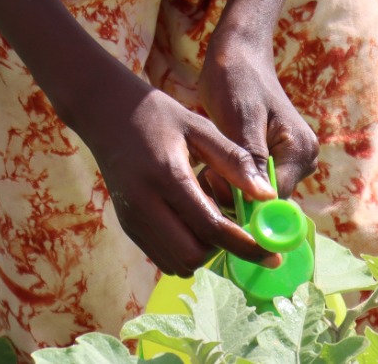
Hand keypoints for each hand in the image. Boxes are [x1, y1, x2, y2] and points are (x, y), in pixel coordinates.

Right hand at [74, 74, 277, 275]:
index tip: (272, 255)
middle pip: (193, 255)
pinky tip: (191, 220)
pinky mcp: (127, 225)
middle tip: (237, 228)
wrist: (105, 113)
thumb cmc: (159, 116)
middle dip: (222, 250)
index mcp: (167, 176)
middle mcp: (144, 204)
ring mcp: (132, 218)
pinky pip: (163, 257)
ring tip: (210, 218)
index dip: (245, 246)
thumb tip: (268, 196)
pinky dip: (185, 249)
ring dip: (203, 251)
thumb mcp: (200, 128)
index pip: (211, 227)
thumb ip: (234, 161)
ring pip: (177, 263)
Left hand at [197, 30, 319, 198]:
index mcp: (300, 150)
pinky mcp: (271, 158)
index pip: (277, 198)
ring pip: (257, 194)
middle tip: (206, 174)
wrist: (237, 54)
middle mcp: (302, 160)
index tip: (214, 186)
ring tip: (206, 168)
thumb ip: (253, 158)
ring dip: (231, 188)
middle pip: (268, 199)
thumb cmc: (237, 78)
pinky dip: (232, 180)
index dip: (246, 203)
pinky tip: (210, 168)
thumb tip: (263, 198)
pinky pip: (252, 182)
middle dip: (236, 195)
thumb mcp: (241, 118)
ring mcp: (288, 160)